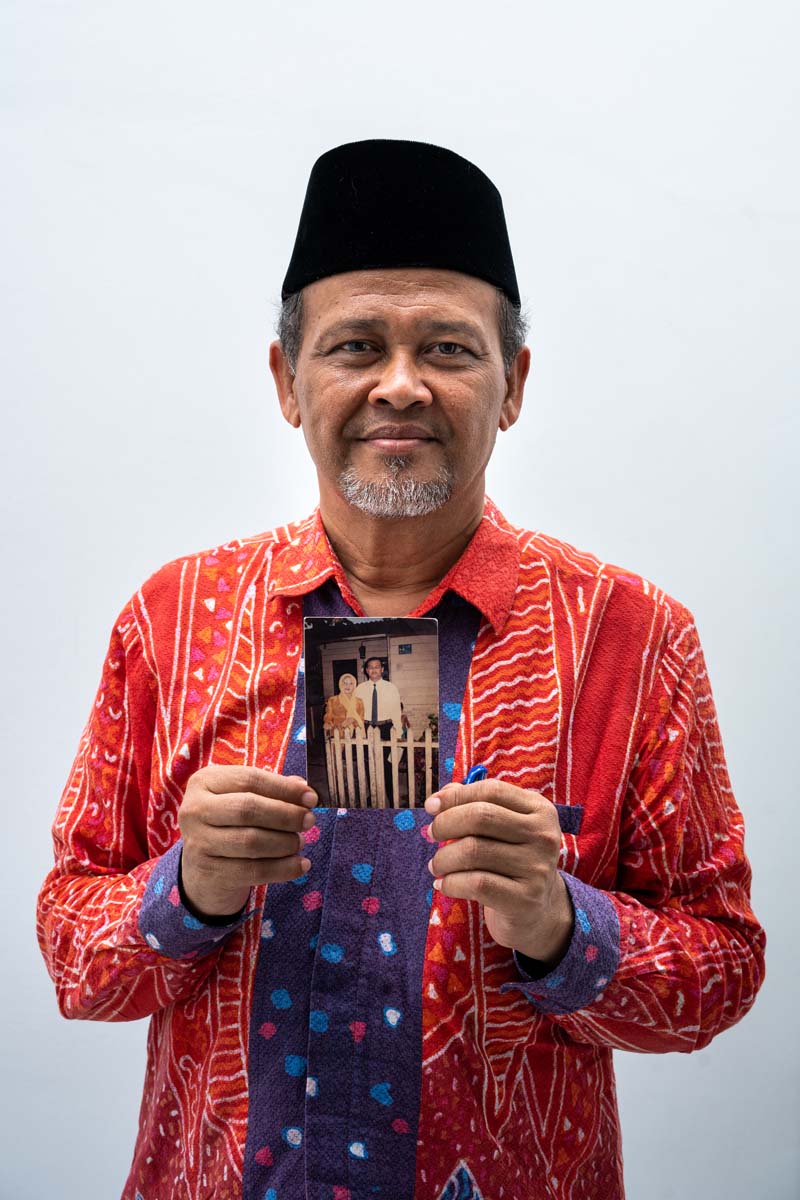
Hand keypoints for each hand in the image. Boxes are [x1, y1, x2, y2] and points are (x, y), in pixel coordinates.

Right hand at [178, 766, 316, 918]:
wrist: (203, 869)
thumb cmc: (229, 823)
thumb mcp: (242, 798)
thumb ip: (270, 790)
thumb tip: (303, 787)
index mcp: (204, 782)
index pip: (250, 779)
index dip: (284, 788)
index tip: (311, 797)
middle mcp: (194, 809)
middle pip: (248, 809)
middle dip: (286, 815)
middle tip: (309, 820)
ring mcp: (198, 842)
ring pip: (251, 841)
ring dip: (285, 842)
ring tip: (299, 842)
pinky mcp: (209, 872)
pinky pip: (253, 871)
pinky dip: (283, 869)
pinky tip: (301, 864)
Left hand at [424, 780, 572, 965]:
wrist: (535, 911)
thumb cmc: (509, 861)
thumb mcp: (500, 829)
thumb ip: (473, 805)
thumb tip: (441, 796)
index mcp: (540, 810)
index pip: (491, 791)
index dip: (456, 796)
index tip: (431, 806)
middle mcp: (543, 836)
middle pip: (481, 817)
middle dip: (445, 823)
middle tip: (431, 835)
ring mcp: (537, 868)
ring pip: (473, 851)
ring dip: (443, 858)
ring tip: (436, 865)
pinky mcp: (526, 899)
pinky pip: (476, 883)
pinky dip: (451, 883)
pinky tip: (443, 885)